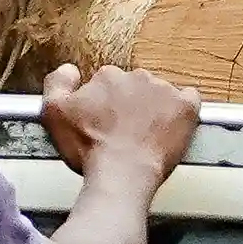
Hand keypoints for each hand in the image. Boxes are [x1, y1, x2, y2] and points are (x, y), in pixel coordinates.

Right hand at [40, 63, 197, 190]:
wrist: (121, 174)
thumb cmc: (89, 148)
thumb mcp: (53, 113)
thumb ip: (57, 83)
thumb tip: (70, 69)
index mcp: (108, 76)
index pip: (108, 82)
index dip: (105, 102)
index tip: (104, 120)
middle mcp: (137, 77)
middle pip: (134, 86)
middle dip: (130, 104)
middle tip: (124, 130)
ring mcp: (164, 91)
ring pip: (160, 93)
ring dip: (154, 107)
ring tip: (146, 134)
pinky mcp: (186, 108)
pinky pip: (189, 99)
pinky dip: (183, 108)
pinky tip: (174, 124)